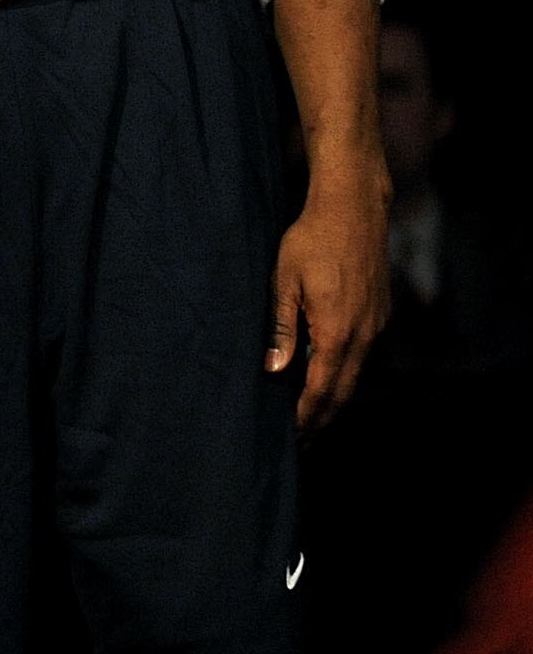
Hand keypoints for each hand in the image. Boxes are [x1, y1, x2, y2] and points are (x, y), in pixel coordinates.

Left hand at [268, 163, 388, 433]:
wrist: (354, 210)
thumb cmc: (311, 241)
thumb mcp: (284, 281)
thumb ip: (281, 328)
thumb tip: (273, 369)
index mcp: (336, 331)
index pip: (321, 388)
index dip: (307, 415)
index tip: (293, 437)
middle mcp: (363, 335)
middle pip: (343, 390)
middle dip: (323, 418)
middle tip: (303, 443)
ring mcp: (376, 325)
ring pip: (355, 374)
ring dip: (335, 398)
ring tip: (314, 418)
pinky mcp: (380, 314)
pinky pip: (362, 354)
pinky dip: (345, 373)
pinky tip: (329, 377)